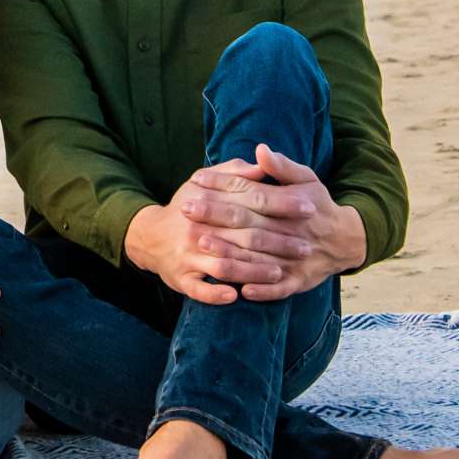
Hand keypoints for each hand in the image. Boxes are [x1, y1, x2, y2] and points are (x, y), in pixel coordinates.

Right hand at [124, 158, 313, 302]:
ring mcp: (189, 255)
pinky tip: (237, 296)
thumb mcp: (205, 181)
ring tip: (279, 273)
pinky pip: (200, 289)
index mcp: (208, 200)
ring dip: (253, 270)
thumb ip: (236, 173)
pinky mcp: (181, 278)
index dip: (282, 204)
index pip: (252, 200)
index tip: (309, 207)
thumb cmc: (188, 205)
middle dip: (278, 241)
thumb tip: (265, 161)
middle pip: (244, 234)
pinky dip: (217, 293)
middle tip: (305, 247)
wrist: (149, 235)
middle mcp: (198, 228)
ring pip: (225, 264)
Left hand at [181, 145, 364, 301]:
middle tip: (186, 209)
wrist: (345, 240)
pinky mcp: (298, 281)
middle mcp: (290, 231)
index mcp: (289, 204)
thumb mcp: (307, 179)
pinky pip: (278, 289)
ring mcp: (294, 259)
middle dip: (216, 216)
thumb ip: (283, 167)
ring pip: (258, 258)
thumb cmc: (319, 206)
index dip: (223, 185)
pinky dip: (261, 289)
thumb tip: (261, 150)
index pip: (250, 192)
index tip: (196, 180)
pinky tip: (239, 290)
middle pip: (248, 223)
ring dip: (230, 252)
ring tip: (202, 245)